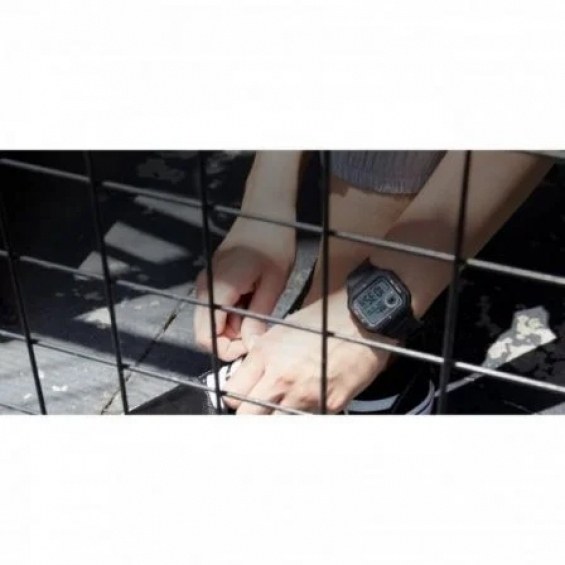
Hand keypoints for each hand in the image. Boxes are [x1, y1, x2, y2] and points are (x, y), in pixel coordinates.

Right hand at [194, 215, 295, 360]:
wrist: (264, 210)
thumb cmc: (274, 242)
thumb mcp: (273, 283)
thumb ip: (258, 317)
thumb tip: (251, 346)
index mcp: (217, 289)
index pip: (206, 337)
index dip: (228, 350)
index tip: (253, 343)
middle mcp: (204, 288)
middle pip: (205, 332)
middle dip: (231, 340)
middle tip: (258, 330)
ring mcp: (205, 283)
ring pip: (211, 321)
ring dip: (233, 327)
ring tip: (258, 312)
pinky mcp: (211, 279)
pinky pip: (215, 308)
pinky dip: (231, 315)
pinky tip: (251, 302)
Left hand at [223, 288, 394, 413]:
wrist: (364, 319)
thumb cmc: (325, 318)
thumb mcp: (284, 328)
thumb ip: (263, 352)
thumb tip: (250, 368)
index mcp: (265, 354)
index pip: (233, 394)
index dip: (237, 397)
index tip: (244, 396)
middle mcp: (280, 377)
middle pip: (247, 416)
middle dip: (251, 414)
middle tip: (260, 408)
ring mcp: (304, 394)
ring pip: (276, 423)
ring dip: (277, 416)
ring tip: (287, 405)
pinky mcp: (329, 405)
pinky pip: (307, 420)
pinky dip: (304, 416)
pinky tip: (310, 402)